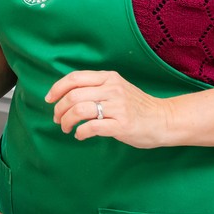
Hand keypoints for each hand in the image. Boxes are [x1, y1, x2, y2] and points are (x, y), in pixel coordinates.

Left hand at [46, 70, 171, 148]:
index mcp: (108, 77)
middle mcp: (112, 89)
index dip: (57, 89)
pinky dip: (80, 132)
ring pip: (79, 111)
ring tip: (66, 128)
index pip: (74, 78)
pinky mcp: (122, 125)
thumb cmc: (137, 106)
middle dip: (59, 109)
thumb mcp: (117, 88)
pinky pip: (91, 127)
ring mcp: (117, 107)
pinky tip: (80, 135)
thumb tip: (67, 94)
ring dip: (66, 121)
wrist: (164, 120)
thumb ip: (96, 87)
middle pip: (73, 96)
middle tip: (57, 119)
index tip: (49, 99)